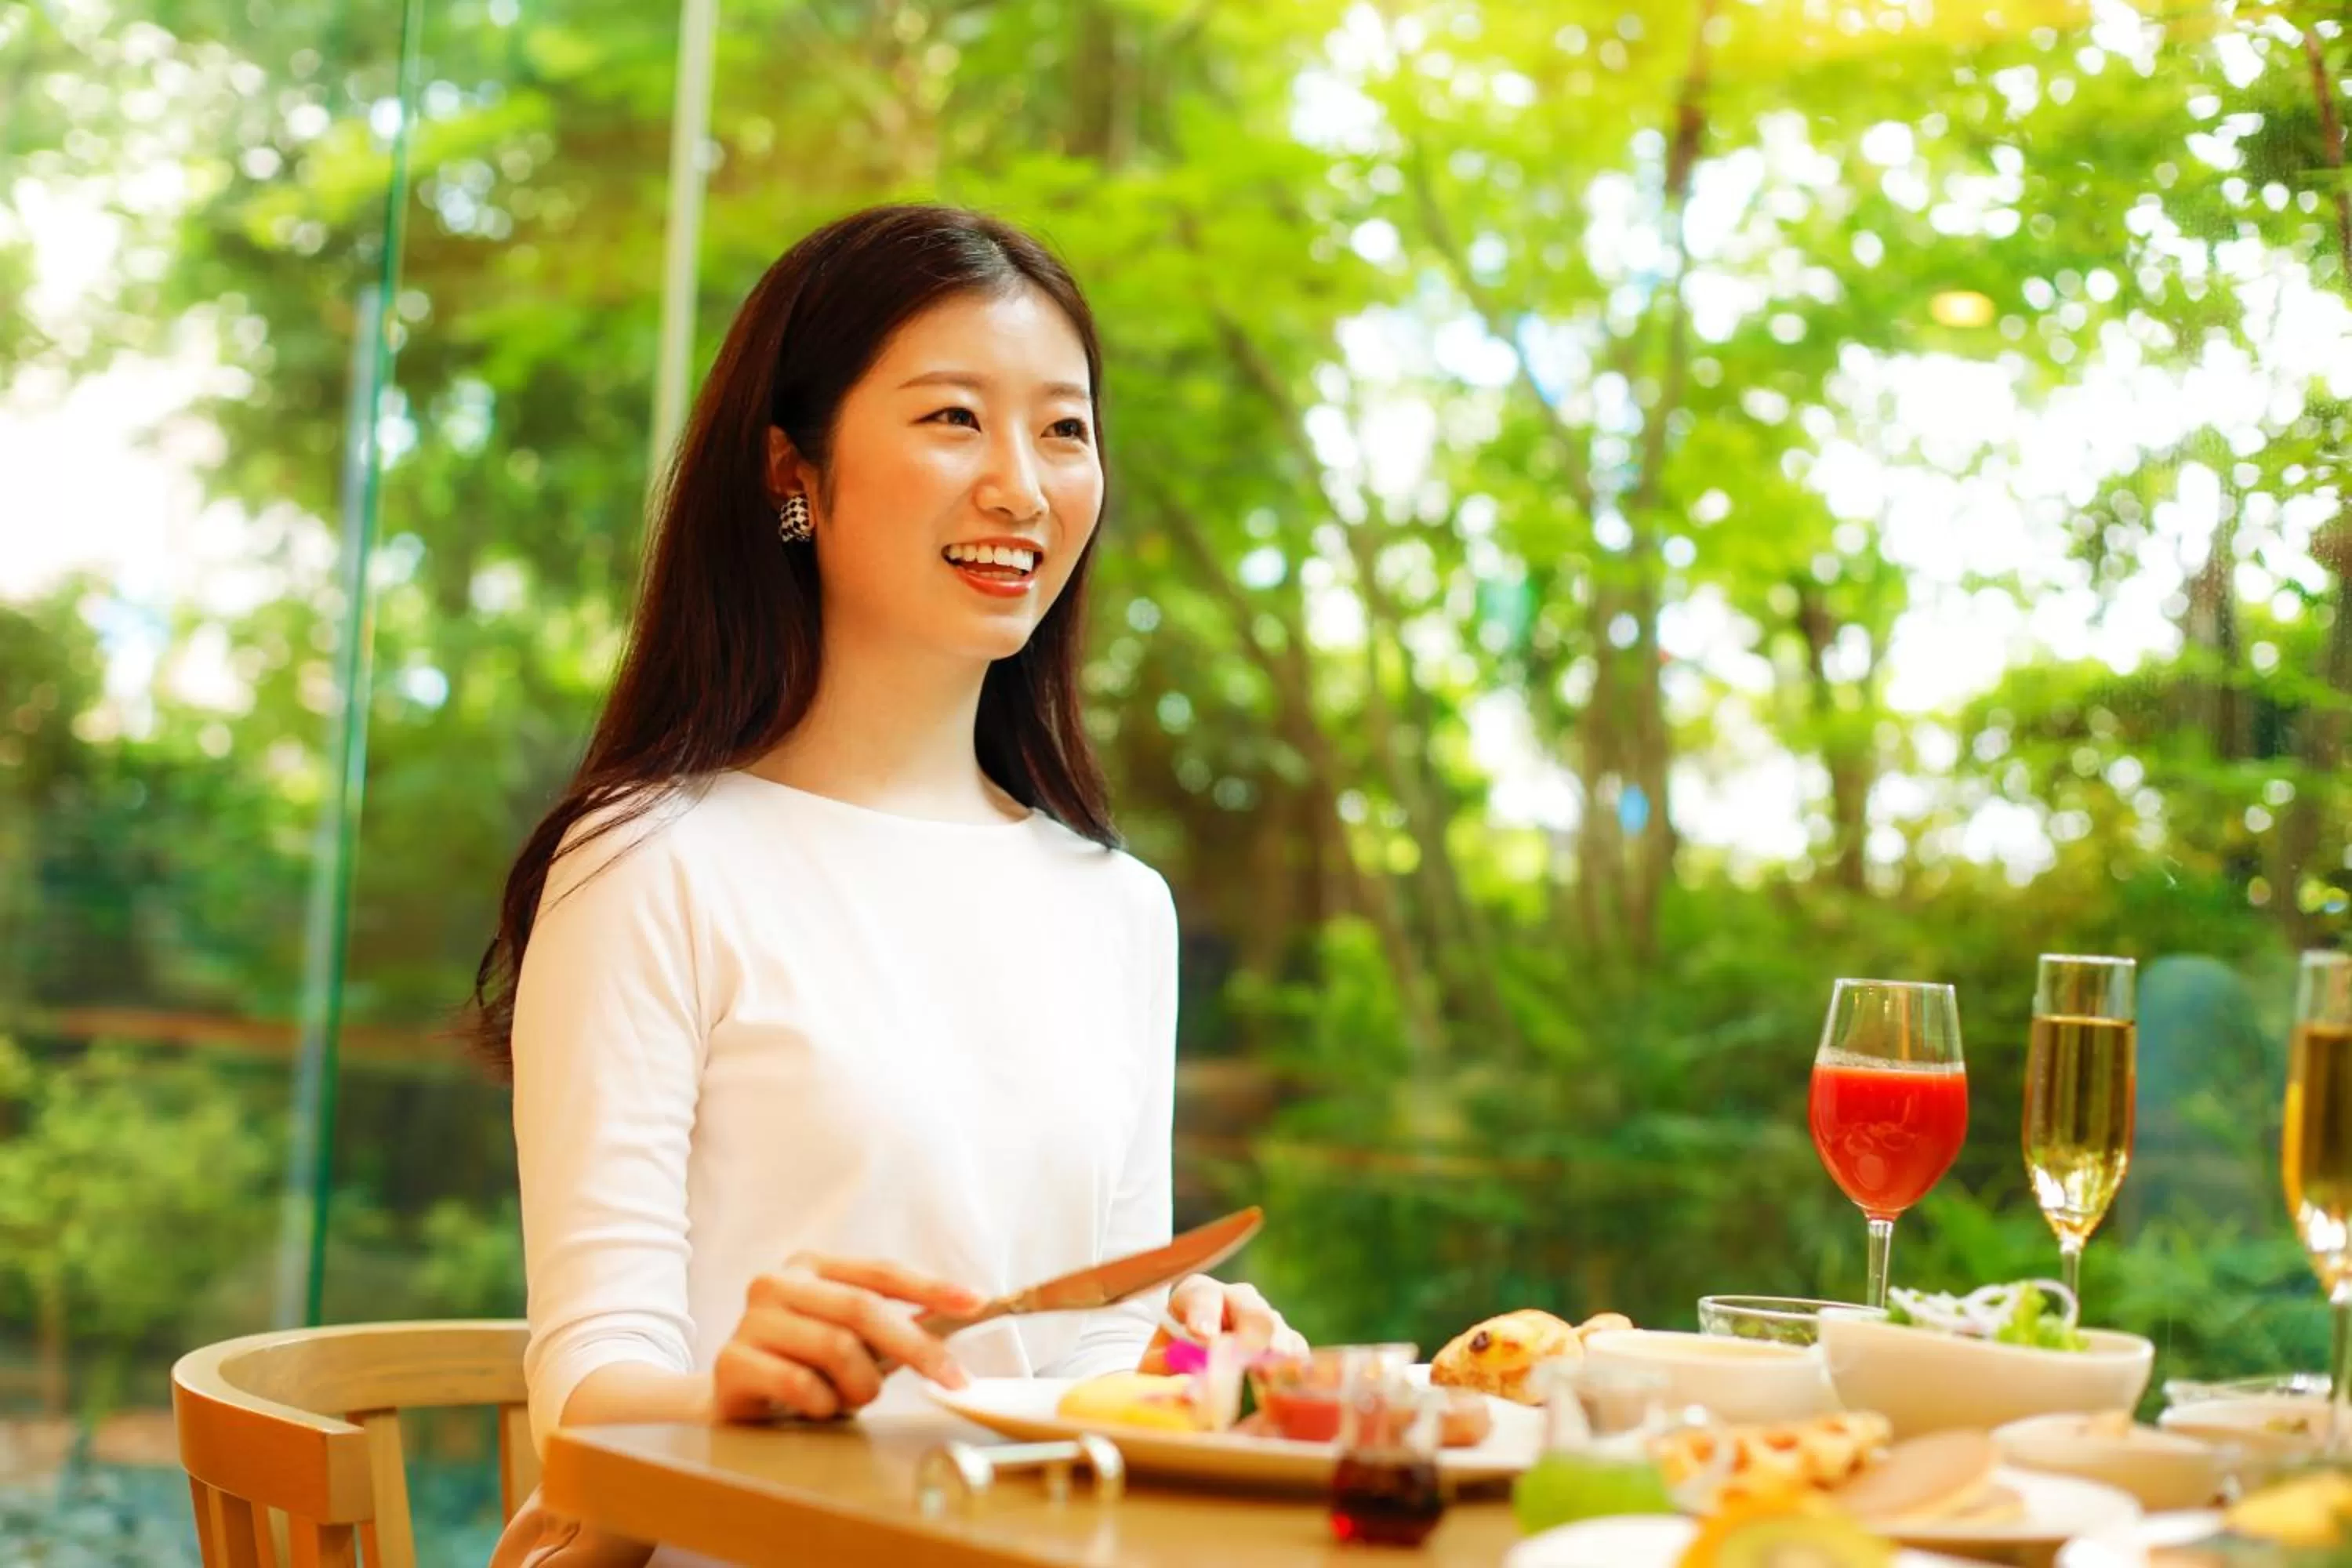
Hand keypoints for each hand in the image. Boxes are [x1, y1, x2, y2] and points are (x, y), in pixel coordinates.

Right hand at [713, 1255, 985, 1422]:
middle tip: (953, 1379)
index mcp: (812, 1267)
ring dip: (860, 1386)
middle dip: (917, 1347)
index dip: (931, 1286)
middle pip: (863, 1309)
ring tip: (850, 1399)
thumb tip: (961, 1314)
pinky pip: (801, 1384)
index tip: (976, 1302)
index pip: (882, 1271)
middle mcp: (778, 1283)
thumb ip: (893, 1325)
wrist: (736, 1404)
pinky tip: (815, 1408)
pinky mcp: (732, 1361)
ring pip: (837, 1348)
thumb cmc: (805, 1368)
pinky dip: (823, 1404)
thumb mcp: (852, 1339)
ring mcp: (751, 1320)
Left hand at [1139, 1275, 1307, 1371]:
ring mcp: (1262, 1316)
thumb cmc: (1168, 1359)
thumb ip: (1166, 1368)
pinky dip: (1293, 1362)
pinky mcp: (1282, 1340)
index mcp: (1197, 1294)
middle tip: (1247, 1358)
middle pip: (1249, 1307)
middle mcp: (1234, 1298)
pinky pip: (1294, 1345)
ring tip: (1269, 1375)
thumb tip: (1187, 1390)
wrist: (1185, 1365)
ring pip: (1275, 1325)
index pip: (1202, 1296)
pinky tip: (1288, 1380)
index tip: (1201, 1335)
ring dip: (1274, 1350)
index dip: (1203, 1314)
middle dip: (1250, 1334)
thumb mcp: (1156, 1363)